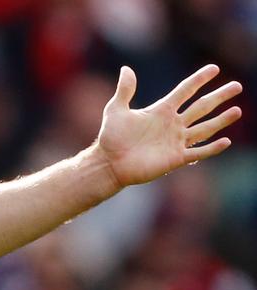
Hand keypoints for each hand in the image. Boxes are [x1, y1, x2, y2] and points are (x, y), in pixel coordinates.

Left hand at [97, 65, 242, 187]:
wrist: (109, 163)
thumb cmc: (111, 138)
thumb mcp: (116, 110)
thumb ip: (124, 90)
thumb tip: (126, 68)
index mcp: (161, 110)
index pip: (185, 91)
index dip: (199, 79)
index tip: (214, 68)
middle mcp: (172, 124)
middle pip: (201, 107)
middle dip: (219, 96)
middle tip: (237, 86)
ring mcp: (176, 141)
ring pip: (204, 128)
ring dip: (221, 120)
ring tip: (237, 110)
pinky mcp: (175, 158)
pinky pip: (198, 152)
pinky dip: (212, 148)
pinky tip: (226, 141)